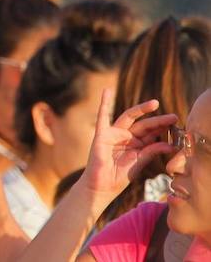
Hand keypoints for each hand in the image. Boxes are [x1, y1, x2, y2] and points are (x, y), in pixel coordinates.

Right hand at [80, 89, 177, 203]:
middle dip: (158, 120)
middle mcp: (126, 137)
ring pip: (130, 119)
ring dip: (142, 110)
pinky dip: (104, 103)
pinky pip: (102, 116)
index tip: (177, 125)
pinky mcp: (101, 134)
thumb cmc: (119, 177)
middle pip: (144, 125)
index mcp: (136, 145)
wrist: (103, 186)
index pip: (151, 133)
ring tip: (155, 103)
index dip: (163, 129)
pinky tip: (107, 91)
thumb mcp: (140, 162)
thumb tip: (170, 145)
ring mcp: (114, 134)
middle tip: (174, 117)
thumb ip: (152, 151)